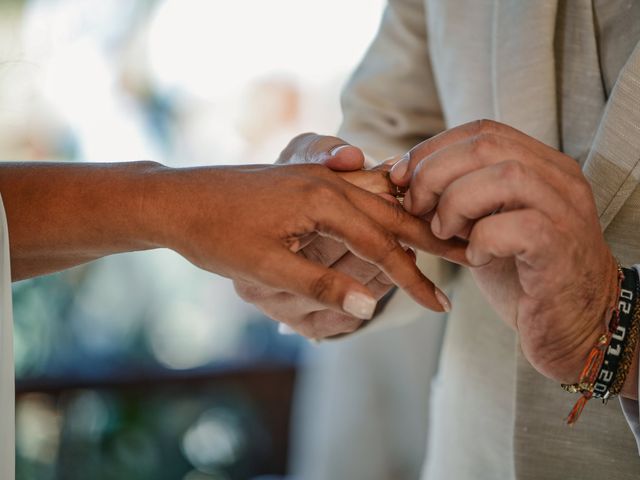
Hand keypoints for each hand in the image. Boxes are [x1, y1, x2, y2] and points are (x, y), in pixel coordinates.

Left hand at [234, 133, 457, 338]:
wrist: (179, 200)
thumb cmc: (217, 234)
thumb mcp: (266, 266)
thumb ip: (322, 284)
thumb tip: (370, 308)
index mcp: (322, 199)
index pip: (381, 245)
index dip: (411, 279)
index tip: (438, 306)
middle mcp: (328, 180)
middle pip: (392, 213)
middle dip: (430, 239)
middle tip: (470, 255)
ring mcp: (319, 176)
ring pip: (379, 199)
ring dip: (411, 221)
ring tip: (445, 238)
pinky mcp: (308, 179)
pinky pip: (359, 192)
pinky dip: (384, 208)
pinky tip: (397, 215)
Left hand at [390, 120, 635, 396]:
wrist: (572, 326)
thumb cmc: (521, 275)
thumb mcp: (484, 223)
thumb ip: (459, 196)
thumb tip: (404, 177)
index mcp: (542, 165)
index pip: (483, 131)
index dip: (434, 149)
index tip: (401, 177)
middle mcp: (560, 179)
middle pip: (486, 145)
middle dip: (434, 173)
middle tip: (414, 207)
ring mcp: (565, 211)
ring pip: (502, 176)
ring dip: (455, 203)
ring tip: (443, 232)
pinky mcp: (560, 247)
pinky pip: (513, 226)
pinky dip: (480, 240)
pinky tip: (474, 257)